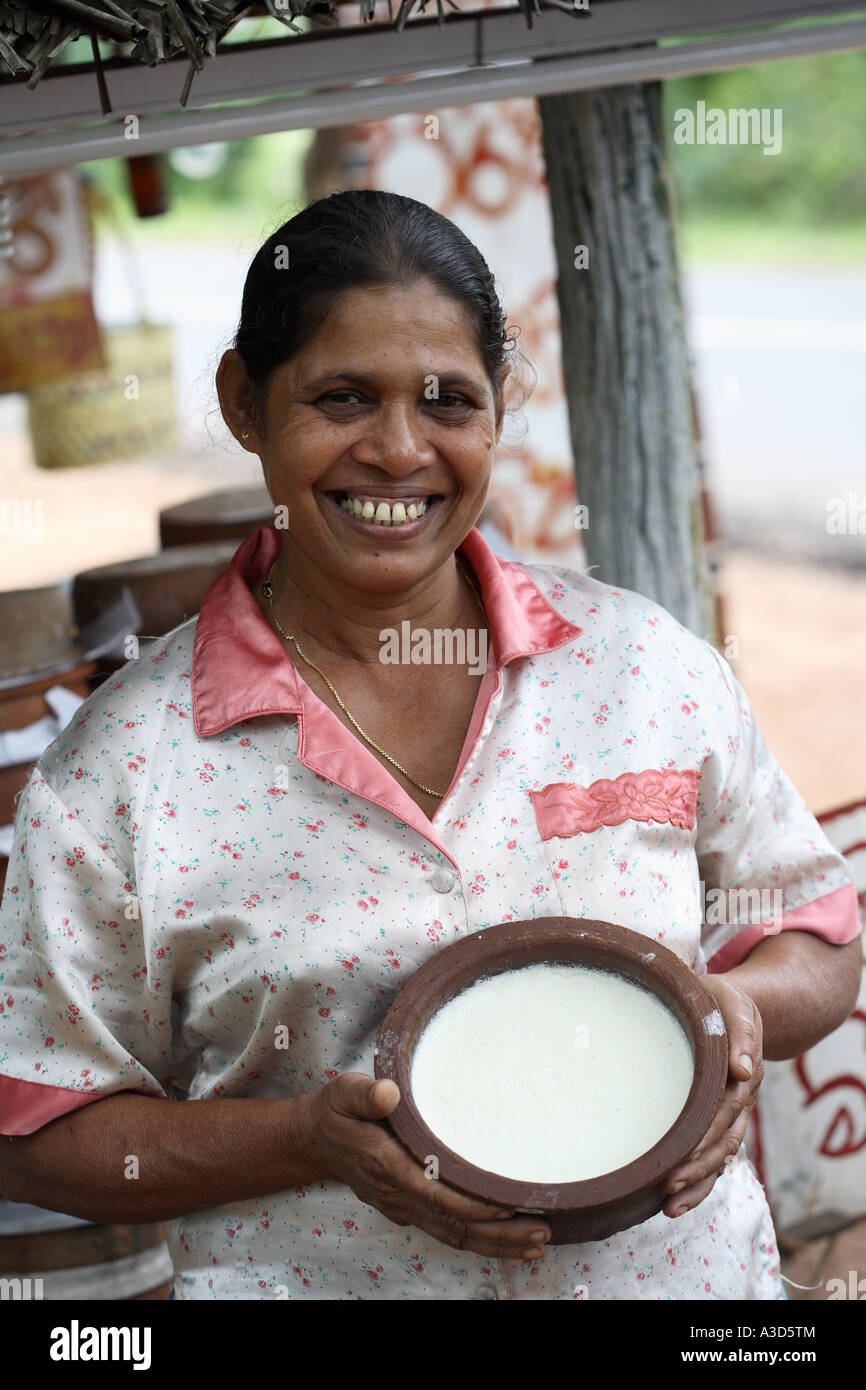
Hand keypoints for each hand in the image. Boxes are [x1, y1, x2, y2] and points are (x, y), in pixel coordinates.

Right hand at [305, 1072, 551, 1259]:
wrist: (317, 1142)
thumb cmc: (337, 1112)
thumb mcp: (343, 1093)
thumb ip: (364, 1093)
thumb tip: (388, 1093)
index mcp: (386, 1165)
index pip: (433, 1192)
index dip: (470, 1203)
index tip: (506, 1204)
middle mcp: (399, 1194)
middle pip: (453, 1224)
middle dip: (498, 1234)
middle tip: (542, 1233)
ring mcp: (405, 1207)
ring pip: (455, 1234)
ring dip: (496, 1244)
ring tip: (538, 1244)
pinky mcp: (412, 1209)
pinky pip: (449, 1231)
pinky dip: (481, 1240)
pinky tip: (509, 1241)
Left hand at [661, 973, 763, 1219]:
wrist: (728, 1007)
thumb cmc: (720, 1001)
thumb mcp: (732, 1004)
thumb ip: (742, 1032)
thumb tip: (744, 1069)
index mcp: (742, 1074)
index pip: (725, 1113)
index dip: (704, 1138)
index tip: (681, 1158)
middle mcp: (741, 1099)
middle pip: (723, 1142)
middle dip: (697, 1169)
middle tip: (667, 1189)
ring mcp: (732, 1113)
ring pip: (721, 1157)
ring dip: (698, 1184)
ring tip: (669, 1208)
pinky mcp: (719, 1120)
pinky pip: (715, 1156)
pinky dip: (700, 1182)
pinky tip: (676, 1202)